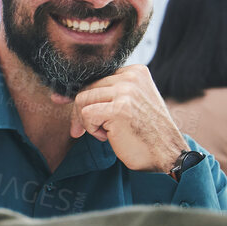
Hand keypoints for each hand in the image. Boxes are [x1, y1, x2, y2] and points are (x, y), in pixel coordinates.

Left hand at [69, 64, 186, 174]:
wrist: (168, 153)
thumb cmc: (144, 132)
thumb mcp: (128, 103)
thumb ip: (105, 94)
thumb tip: (59, 95)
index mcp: (135, 71)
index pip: (95, 77)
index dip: (81, 94)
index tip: (65, 104)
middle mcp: (131, 76)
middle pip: (85, 87)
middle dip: (80, 112)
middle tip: (91, 131)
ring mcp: (126, 91)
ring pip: (82, 99)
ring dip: (87, 122)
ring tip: (107, 132)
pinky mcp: (119, 109)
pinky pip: (86, 114)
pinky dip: (91, 129)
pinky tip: (109, 136)